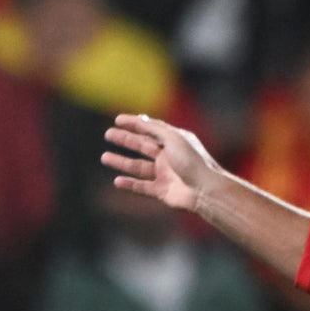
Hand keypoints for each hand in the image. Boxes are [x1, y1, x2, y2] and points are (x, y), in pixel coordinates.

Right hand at [103, 113, 218, 214]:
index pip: (150, 129)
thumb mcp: (173, 138)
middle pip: (142, 145)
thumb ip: (154, 128)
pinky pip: (142, 187)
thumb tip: (139, 119)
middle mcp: (168, 156)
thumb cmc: (192, 161)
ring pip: (138, 166)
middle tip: (108, 134)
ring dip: (121, 162)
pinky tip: (117, 181)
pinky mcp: (162, 191)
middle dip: (125, 140)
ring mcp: (164, 174)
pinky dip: (129, 184)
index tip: (117, 120)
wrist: (205, 190)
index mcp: (173, 141)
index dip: (134, 123)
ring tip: (104, 157)